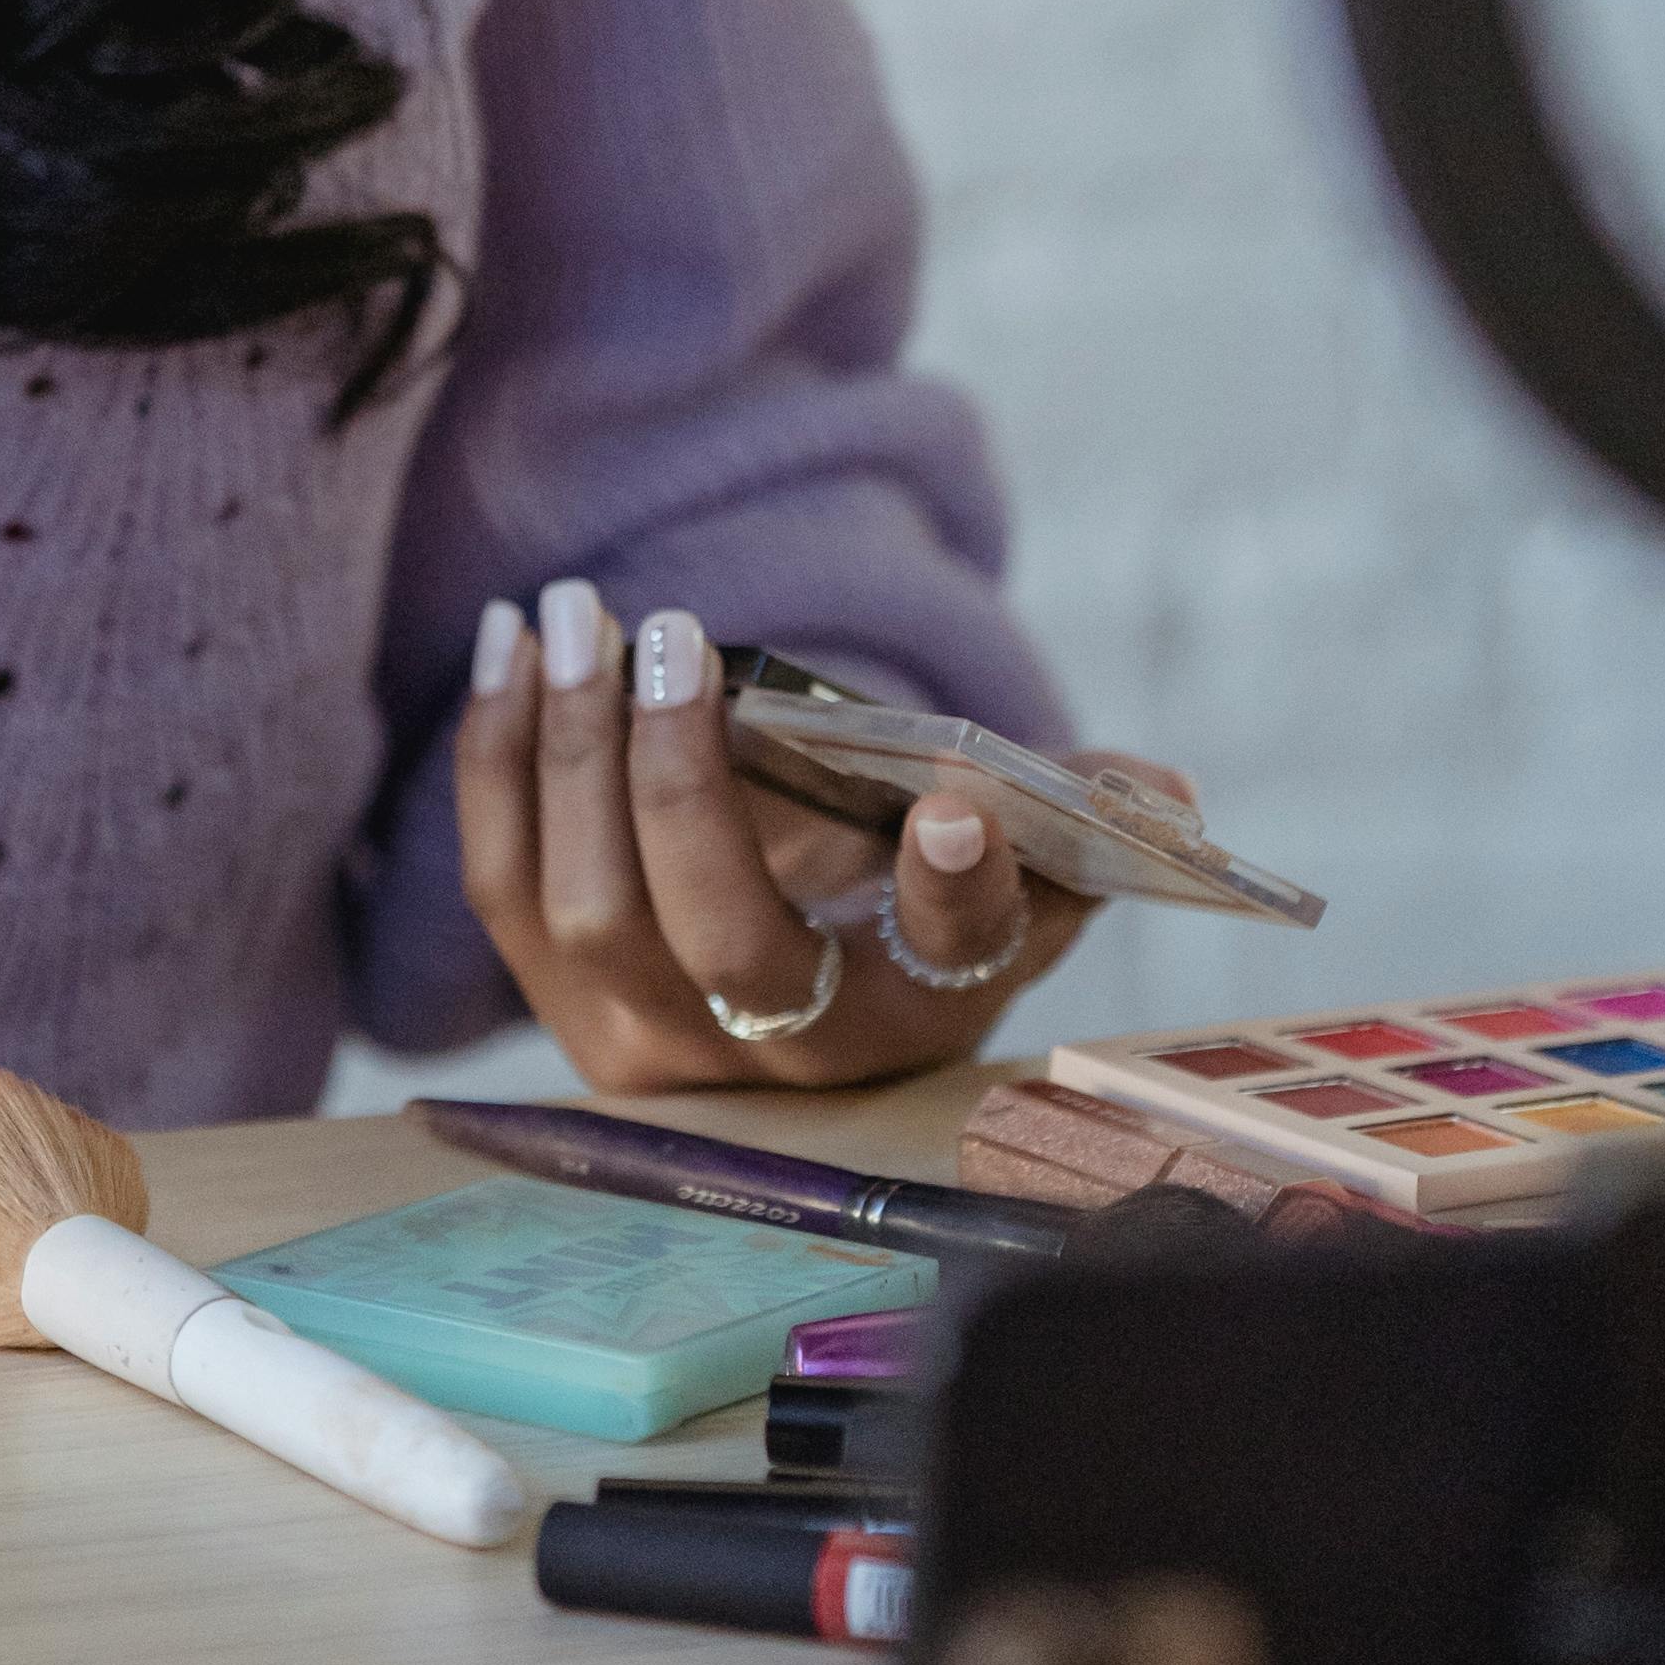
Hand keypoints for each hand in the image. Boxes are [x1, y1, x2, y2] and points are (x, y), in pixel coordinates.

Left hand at [452, 582, 1198, 1096]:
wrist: (795, 975)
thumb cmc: (908, 884)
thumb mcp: (1012, 857)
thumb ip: (1081, 810)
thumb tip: (1166, 797)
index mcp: (924, 1006)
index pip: (952, 964)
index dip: (957, 894)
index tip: (955, 800)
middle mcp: (787, 1052)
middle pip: (724, 937)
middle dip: (684, 781)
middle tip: (677, 631)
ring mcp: (655, 1041)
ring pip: (592, 909)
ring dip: (572, 749)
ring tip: (579, 612)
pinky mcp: (558, 1001)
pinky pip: (503, 885)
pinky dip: (498, 758)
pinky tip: (512, 645)